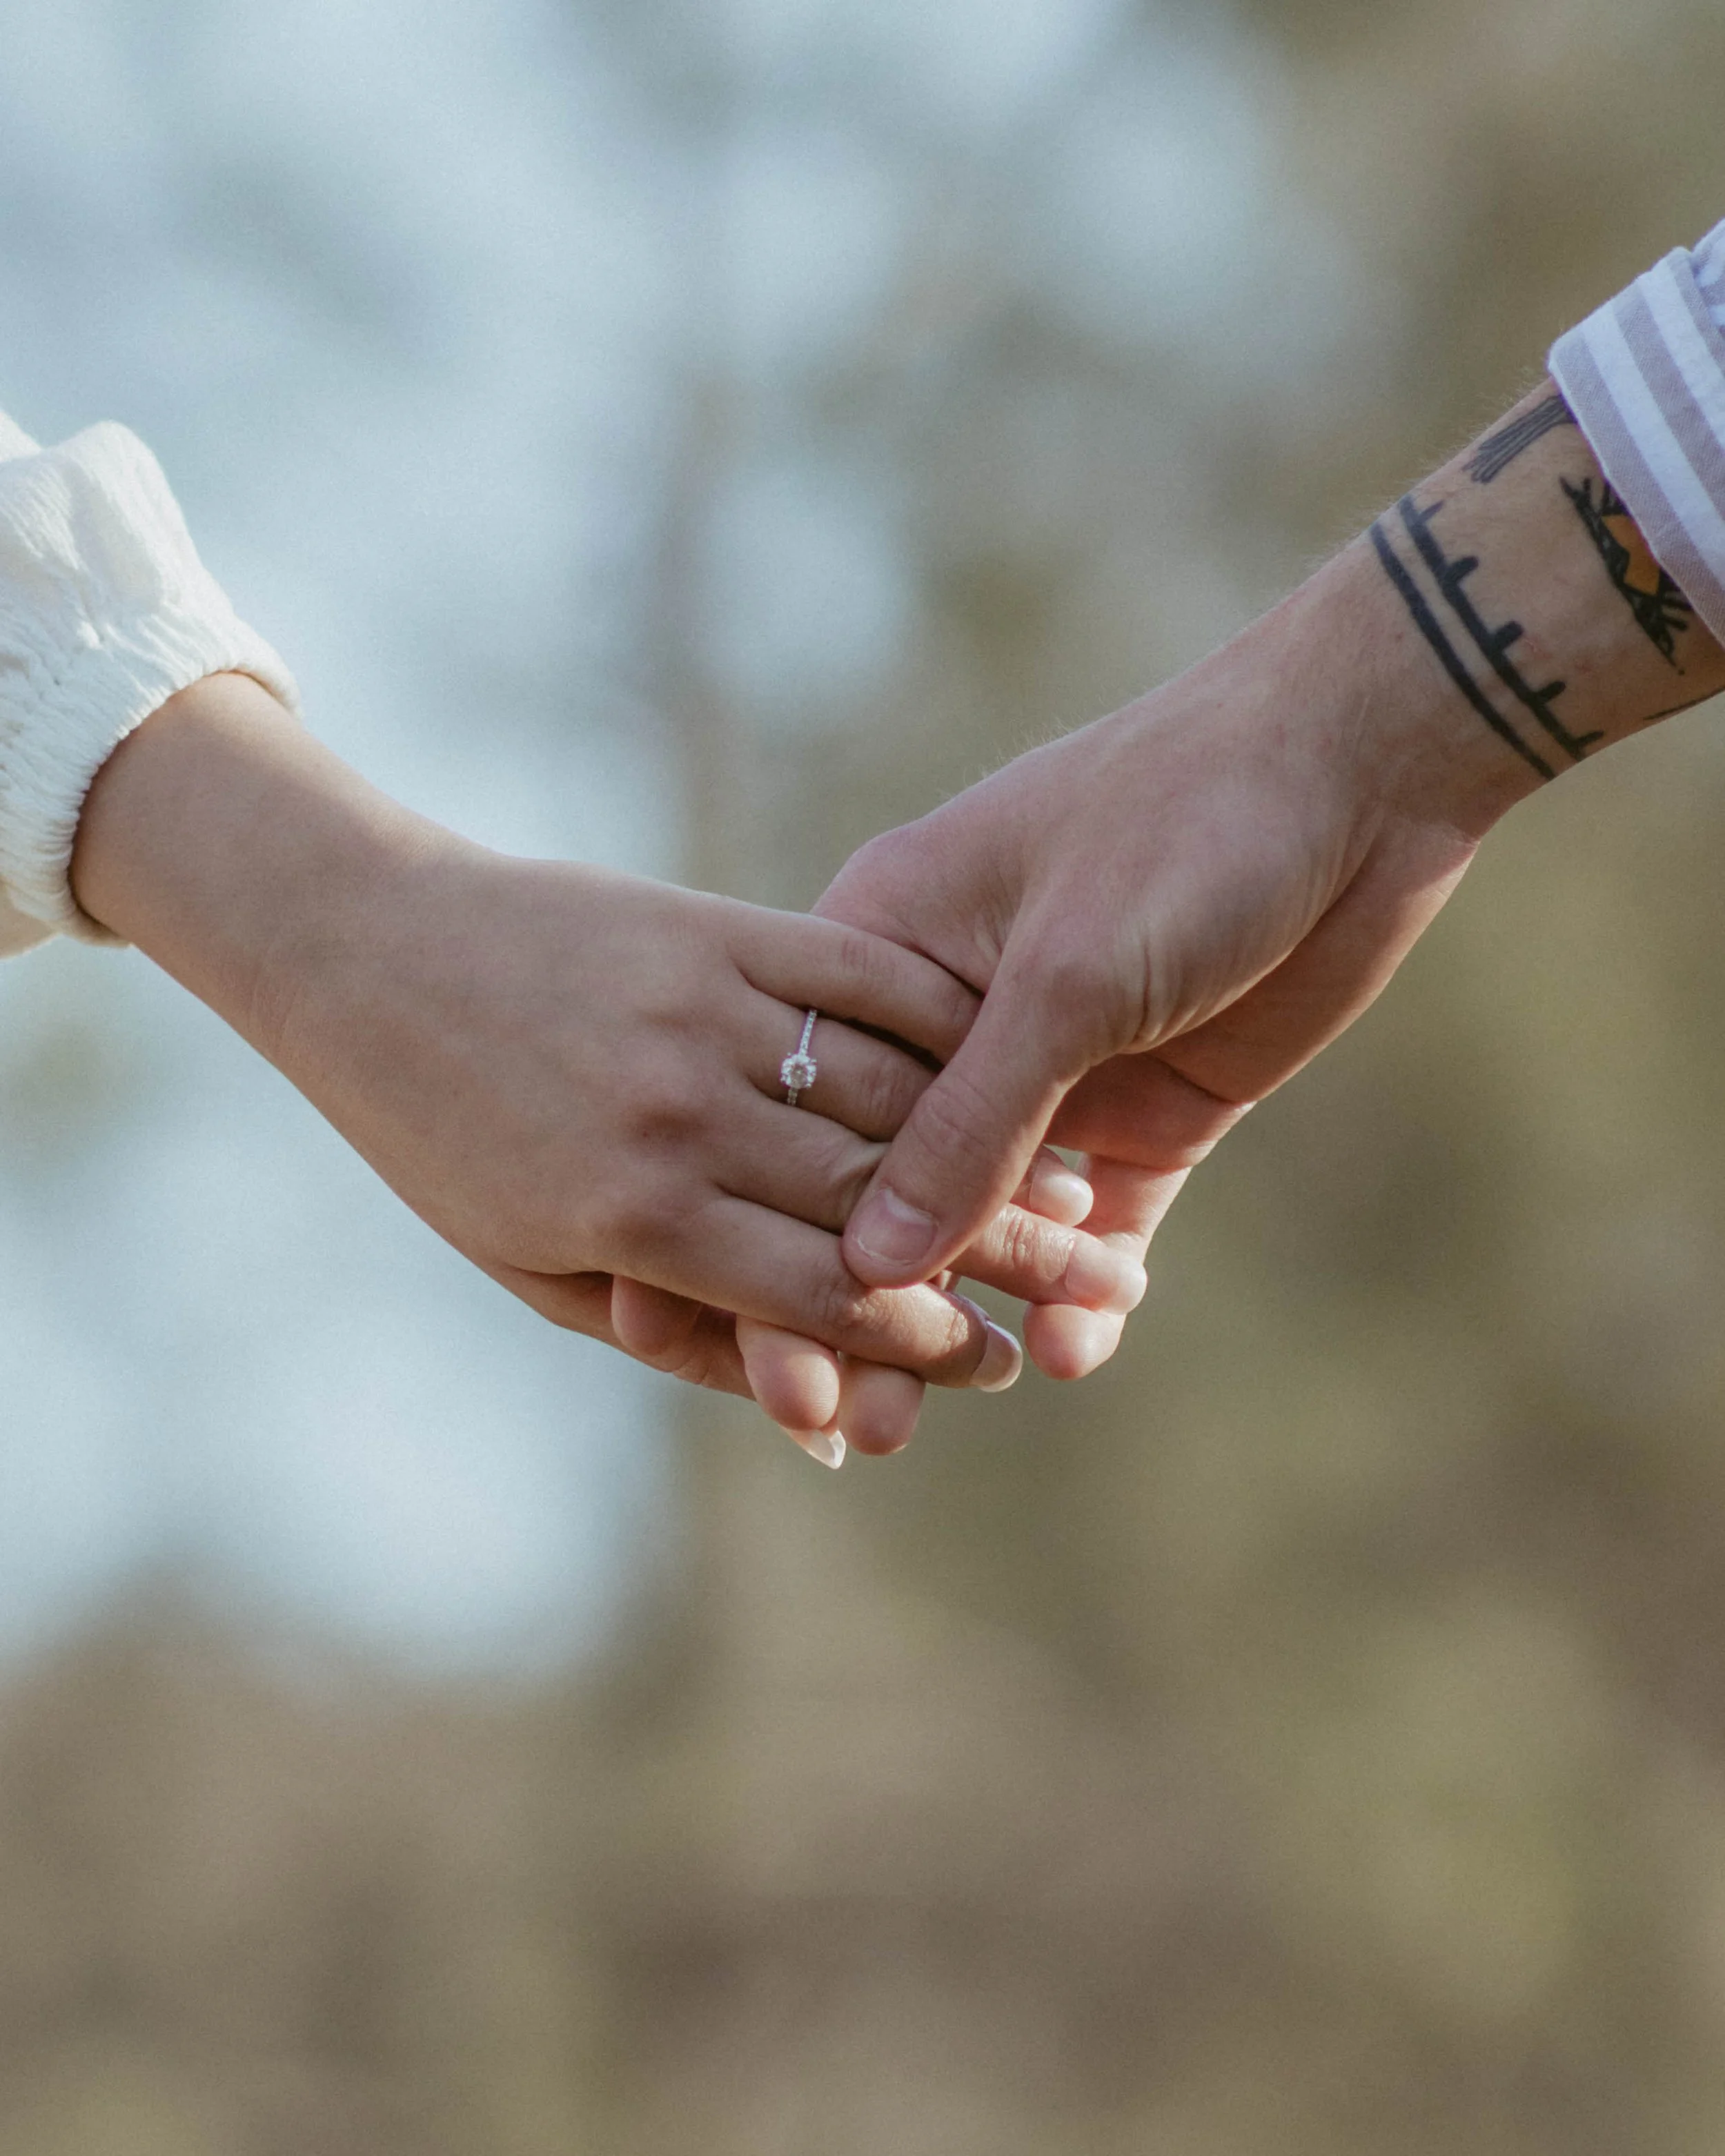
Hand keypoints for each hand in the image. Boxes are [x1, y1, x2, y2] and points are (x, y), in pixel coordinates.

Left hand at [71, 674, 1145, 1456]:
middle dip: (1003, 1254)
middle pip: (882, 1201)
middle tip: (1094, 1283)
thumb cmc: (445, 1138)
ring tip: (1082, 1179)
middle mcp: (681, 1120)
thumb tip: (810, 1409)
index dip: (928, 1340)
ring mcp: (702, 1014)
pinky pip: (859, 976)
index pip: (824, 1298)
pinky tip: (1005, 1045)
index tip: (1003, 1364)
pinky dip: (943, 1016)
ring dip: (1000, 1137)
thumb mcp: (540, 1270)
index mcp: (638, 1219)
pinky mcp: (715, 929)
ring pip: (890, 1090)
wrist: (369, 952)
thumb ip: (681, 1328)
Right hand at [817, 382, 1724, 1348]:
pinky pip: (1100, 1222)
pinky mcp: (1149, 1103)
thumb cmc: (1185, 822)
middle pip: (885, 1182)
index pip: (797, 1109)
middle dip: (861, 1303)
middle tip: (845, 1426)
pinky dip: (1089, 1285)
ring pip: (992, 1219)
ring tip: (934, 1415)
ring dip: (972, 1313)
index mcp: (888, 947)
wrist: (1363, 770)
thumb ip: (970, 1121)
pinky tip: (1083, 1346)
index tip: (717, 1344)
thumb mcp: (1065, 973)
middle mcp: (954, 1015)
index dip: (764, 1228)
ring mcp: (1058, 1064)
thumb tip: (872, 1267)